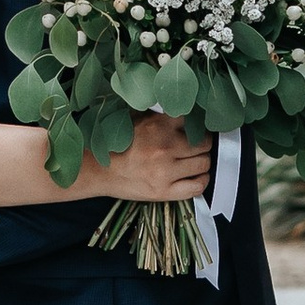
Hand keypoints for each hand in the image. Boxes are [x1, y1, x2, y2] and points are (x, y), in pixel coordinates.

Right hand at [77, 115, 212, 205]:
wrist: (99, 170)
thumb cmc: (118, 144)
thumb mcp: (137, 119)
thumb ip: (162, 116)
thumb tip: (186, 112)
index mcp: (159, 126)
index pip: (194, 121)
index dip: (197, 125)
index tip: (197, 128)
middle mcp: (165, 148)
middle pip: (204, 144)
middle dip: (202, 144)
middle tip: (196, 145)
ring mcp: (166, 172)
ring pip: (204, 164)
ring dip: (202, 162)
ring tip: (194, 161)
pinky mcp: (165, 192)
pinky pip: (197, 186)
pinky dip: (201, 181)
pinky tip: (195, 176)